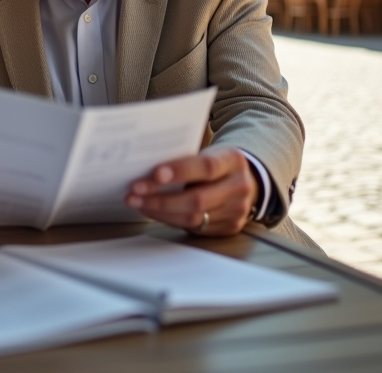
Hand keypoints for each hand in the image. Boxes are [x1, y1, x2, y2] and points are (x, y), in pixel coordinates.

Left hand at [125, 146, 257, 235]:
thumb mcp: (209, 153)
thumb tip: (147, 168)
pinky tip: (153, 211)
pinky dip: (169, 219)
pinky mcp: (228, 228)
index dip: (180, 171)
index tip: (155, 173)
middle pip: (197, 199)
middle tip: (135, 193)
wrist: (247, 182)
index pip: (207, 167)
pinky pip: (193, 227)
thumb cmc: (217, 164)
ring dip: (160, 211)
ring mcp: (236, 211)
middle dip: (161, 198)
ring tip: (138, 202)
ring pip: (193, 217)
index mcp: (233, 161)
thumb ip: (187, 160)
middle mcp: (239, 187)